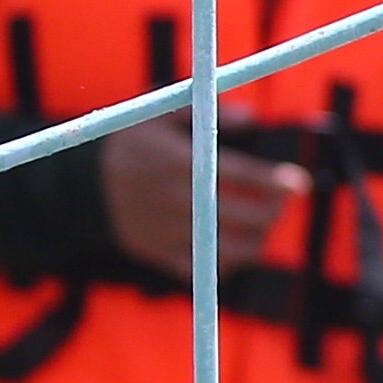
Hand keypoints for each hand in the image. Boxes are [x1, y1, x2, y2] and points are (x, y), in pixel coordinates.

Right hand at [99, 111, 309, 281]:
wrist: (84, 186)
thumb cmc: (133, 143)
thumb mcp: (159, 113)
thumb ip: (206, 111)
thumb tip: (252, 118)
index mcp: (182, 163)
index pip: (243, 175)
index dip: (276, 181)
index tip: (298, 183)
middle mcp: (179, 200)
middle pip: (246, 216)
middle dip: (274, 210)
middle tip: (281, 201)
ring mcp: (171, 232)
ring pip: (233, 249)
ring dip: (258, 241)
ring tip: (262, 225)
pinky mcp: (161, 254)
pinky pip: (204, 271)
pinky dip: (226, 265)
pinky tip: (233, 248)